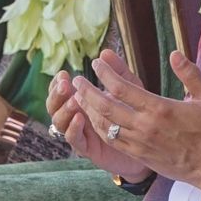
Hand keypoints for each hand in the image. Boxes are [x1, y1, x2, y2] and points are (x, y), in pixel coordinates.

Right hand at [47, 66, 149, 180]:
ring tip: (74, 100)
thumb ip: (117, 72)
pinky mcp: (88, 149)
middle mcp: (75, 117)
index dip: (56, 84)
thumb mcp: (127, 88)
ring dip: (64, 110)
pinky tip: (81, 118)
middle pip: (54, 106)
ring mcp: (80, 133)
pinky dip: (74, 129)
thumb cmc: (133, 113)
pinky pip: (75, 140)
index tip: (63, 74)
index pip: (59, 92)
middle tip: (65, 84)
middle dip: (56, 95)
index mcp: (79, 101)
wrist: (146, 145)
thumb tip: (105, 51)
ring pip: (60, 123)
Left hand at [70, 50, 200, 186]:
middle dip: (88, 91)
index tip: (96, 63)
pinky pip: (111, 140)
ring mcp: (138, 142)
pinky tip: (92, 119)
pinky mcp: (137, 154)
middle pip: (106, 106)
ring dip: (88, 109)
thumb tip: (175, 54)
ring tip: (78, 97)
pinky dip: (98, 127)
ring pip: (104, 125)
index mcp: (159, 109)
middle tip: (76, 80)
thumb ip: (190, 73)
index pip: (122, 88)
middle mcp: (144, 126)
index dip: (106, 74)